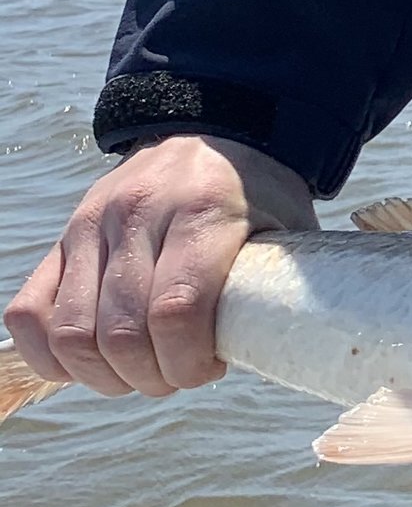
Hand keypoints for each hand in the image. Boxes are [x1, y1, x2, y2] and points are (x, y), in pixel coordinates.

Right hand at [6, 135, 316, 398]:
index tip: (209, 368)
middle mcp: (139, 212)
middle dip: (152, 377)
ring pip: (73, 332)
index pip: (176, 311)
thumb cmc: (258, 196)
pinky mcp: (62, 238)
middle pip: (122, 332)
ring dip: (105, 376)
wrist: (217, 129)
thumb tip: (285, 354)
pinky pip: (29, 312)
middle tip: (176, 375)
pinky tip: (90, 362)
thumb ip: (282, 287)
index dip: (188, 362)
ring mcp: (91, 223)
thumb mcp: (288, 229)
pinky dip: (51, 354)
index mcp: (205, 210)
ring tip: (139, 372)